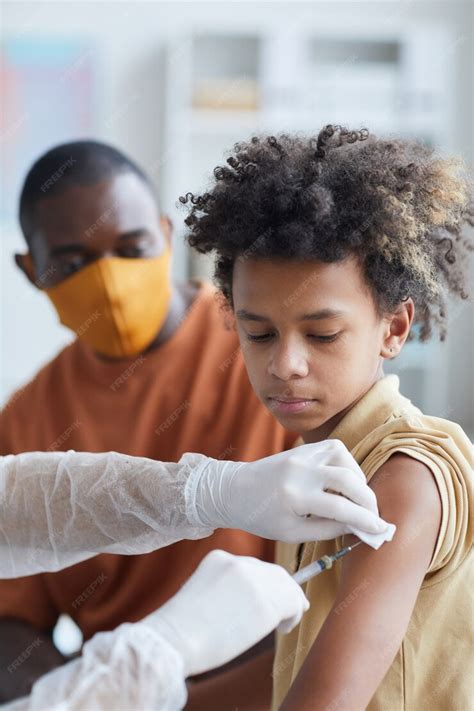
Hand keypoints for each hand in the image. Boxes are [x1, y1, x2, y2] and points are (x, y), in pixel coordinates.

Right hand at [145, 549, 308, 675]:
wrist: (174, 638)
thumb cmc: (181, 630)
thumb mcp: (202, 595)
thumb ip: (225, 592)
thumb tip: (248, 606)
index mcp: (218, 558)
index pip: (252, 567)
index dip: (265, 583)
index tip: (268, 599)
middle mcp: (238, 562)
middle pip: (273, 572)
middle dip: (282, 590)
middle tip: (288, 611)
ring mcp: (253, 579)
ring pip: (286, 585)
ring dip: (291, 603)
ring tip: (287, 622)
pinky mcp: (265, 600)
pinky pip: (293, 601)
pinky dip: (295, 614)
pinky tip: (285, 627)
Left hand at [190, 440, 390, 541]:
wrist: (235, 490)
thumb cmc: (261, 517)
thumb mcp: (293, 532)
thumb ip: (328, 529)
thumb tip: (360, 528)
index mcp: (295, 496)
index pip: (342, 509)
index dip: (366, 521)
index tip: (381, 531)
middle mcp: (300, 471)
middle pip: (349, 480)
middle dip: (367, 500)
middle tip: (373, 516)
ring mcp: (302, 455)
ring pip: (345, 459)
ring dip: (358, 480)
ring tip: (357, 500)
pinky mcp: (303, 448)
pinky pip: (336, 449)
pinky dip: (347, 465)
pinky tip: (344, 481)